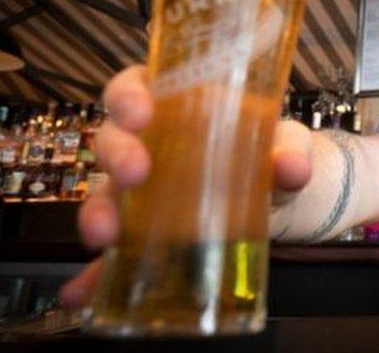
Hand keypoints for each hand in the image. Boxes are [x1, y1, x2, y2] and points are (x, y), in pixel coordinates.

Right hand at [57, 65, 313, 307]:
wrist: (280, 197)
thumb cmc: (272, 152)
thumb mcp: (286, 143)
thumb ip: (291, 149)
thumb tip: (293, 166)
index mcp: (178, 104)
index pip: (135, 86)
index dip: (127, 95)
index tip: (140, 112)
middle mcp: (150, 143)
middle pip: (112, 138)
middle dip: (116, 154)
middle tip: (135, 173)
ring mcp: (143, 190)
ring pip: (104, 192)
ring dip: (98, 213)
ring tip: (105, 235)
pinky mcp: (145, 232)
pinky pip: (115, 251)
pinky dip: (97, 272)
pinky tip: (85, 291)